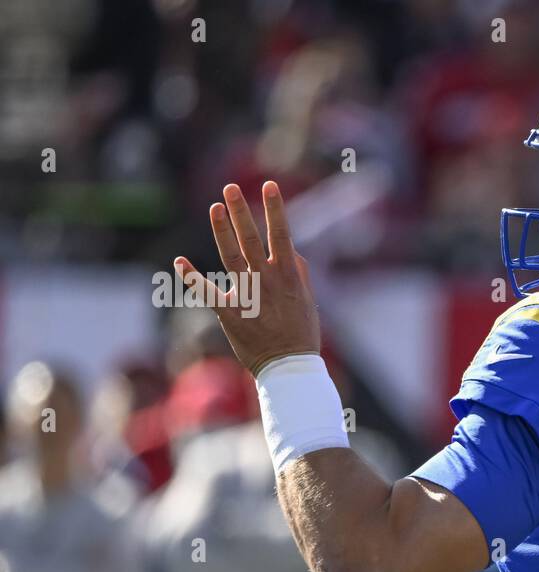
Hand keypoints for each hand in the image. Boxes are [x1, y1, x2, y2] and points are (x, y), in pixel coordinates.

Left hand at [174, 181, 319, 375]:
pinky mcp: (230, 314)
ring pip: (231, 256)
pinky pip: (208, 292)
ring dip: (222, 230)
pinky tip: (179, 262)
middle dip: (241, 211)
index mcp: (288, 276)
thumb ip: (299, 275)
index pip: (281, 234)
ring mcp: (248, 296)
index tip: (269, 186)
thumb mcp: (307, 302)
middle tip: (230, 188)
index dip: (275, 209)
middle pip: (252, 238)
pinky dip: (192, 277)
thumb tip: (292, 252)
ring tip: (215, 207)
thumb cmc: (302, 335)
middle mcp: (267, 281)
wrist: (289, 367)